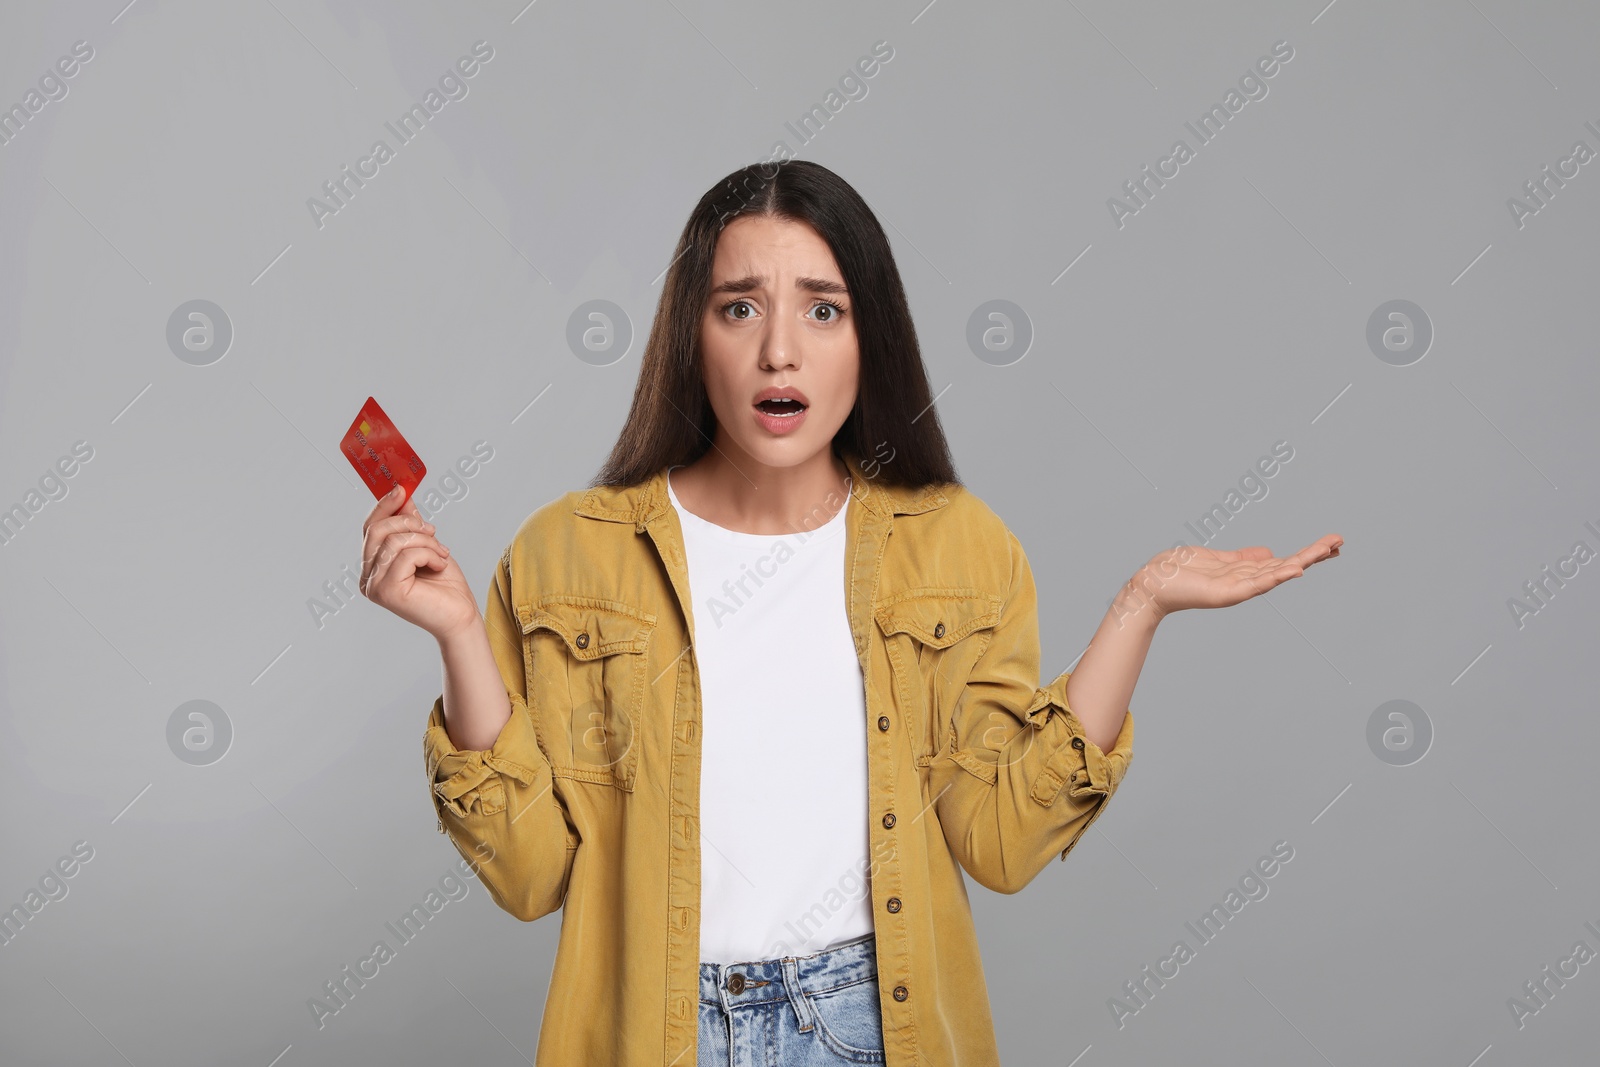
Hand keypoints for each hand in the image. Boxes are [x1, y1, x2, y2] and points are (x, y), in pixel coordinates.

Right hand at [359, 485, 480, 640]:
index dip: (384, 506)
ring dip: (426, 542)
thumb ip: (410, 524)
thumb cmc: (445, 585)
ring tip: (441, 554)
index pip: (370, 528)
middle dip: (409, 523)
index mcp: (373, 567)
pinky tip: (439, 565)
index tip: (401, 489)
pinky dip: (428, 554)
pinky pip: (406, 555)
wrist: (461, 615)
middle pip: (377, 530)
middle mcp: (367, 578)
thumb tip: (401, 496)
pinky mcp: (386, 592)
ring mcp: (374, 586)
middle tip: (432, 531)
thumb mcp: (427, 545)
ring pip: (394, 541)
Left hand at [1134, 533, 1342, 619]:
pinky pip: (1256, 585)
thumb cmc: (1179, 572)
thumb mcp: (1217, 558)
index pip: (1284, 561)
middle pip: (1287, 567)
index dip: (1307, 553)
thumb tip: (1270, 552)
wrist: (1152, 584)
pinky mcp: (1226, 594)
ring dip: (1303, 562)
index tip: (1332, 543)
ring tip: (1327, 551)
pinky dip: (1276, 577)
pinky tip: (1295, 570)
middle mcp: (1246, 582)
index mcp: (1245, 572)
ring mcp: (1238, 589)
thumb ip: (1243, 558)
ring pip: (1278, 574)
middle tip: (1340, 542)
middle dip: (1314, 555)